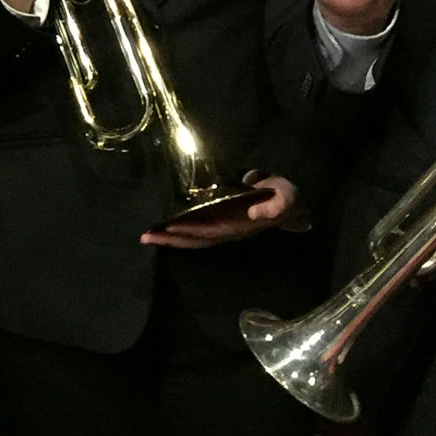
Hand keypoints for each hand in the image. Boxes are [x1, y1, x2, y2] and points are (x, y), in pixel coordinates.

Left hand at [142, 176, 295, 248]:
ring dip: (170, 239)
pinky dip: (177, 233)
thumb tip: (254, 213)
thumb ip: (275, 205)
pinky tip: (161, 230)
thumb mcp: (286, 197)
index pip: (211, 230)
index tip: (169, 226)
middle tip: (145, 236)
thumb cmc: (284, 196)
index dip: (190, 229)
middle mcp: (228, 230)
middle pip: (196, 239)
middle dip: (171, 239)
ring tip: (146, 236)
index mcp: (240, 225)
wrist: (290, 201)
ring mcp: (223, 229)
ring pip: (193, 239)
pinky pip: (195, 232)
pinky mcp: (220, 222)